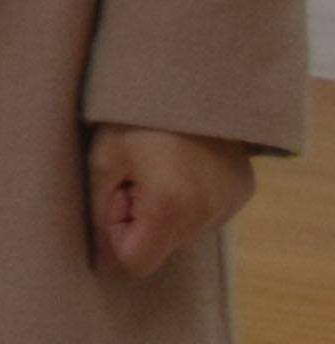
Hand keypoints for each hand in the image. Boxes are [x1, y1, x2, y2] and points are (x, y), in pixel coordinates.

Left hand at [89, 126, 262, 275]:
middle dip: (140, 223)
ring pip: (183, 234)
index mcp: (169, 209)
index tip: (116, 196)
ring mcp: (229, 207)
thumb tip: (103, 263)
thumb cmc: (133, 117)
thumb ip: (101, 215)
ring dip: (164, 213)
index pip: (136, 262)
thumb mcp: (104, 160)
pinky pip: (205, 215)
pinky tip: (181, 168)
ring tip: (158, 168)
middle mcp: (206, 217)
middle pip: (161, 249)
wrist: (188, 80)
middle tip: (134, 176)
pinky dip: (188, 202)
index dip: (117, 235)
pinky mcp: (243, 194)